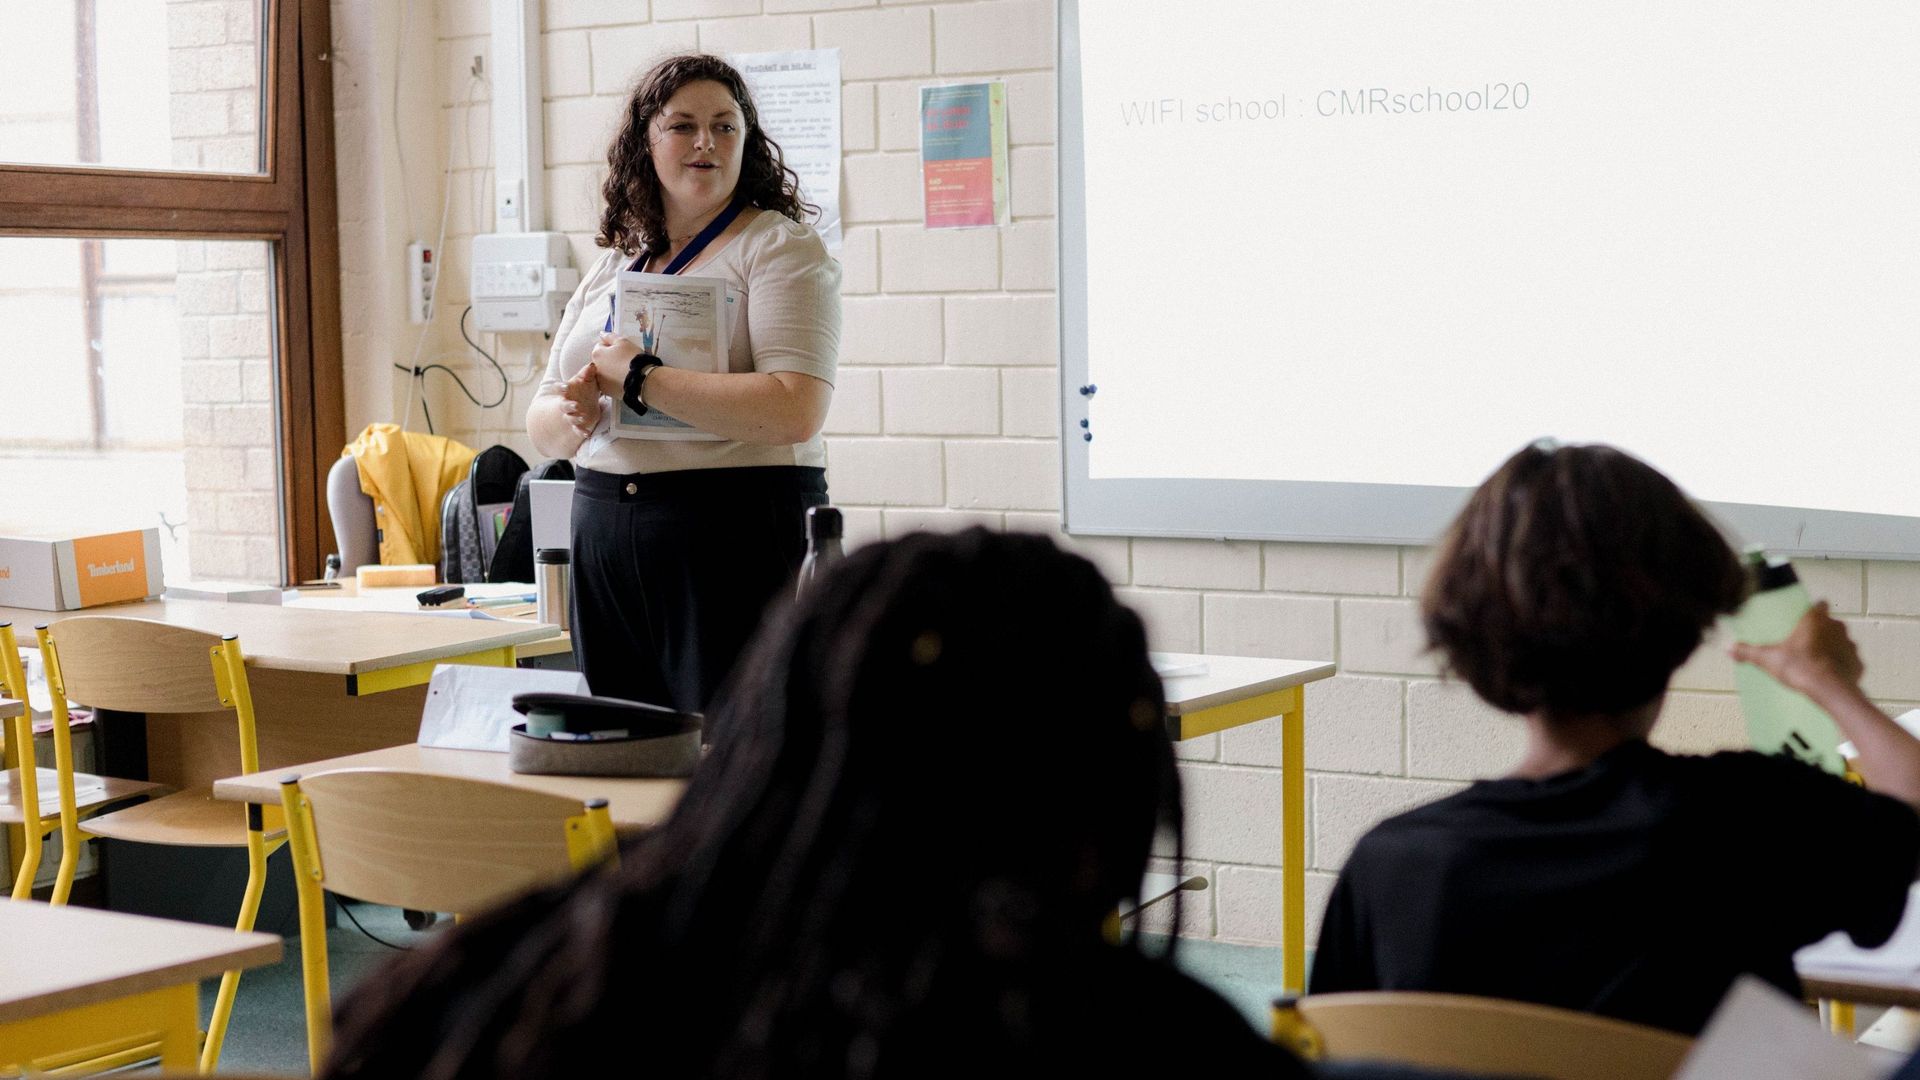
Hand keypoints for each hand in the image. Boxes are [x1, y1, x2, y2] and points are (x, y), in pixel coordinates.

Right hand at [560, 362, 600, 440]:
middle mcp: (566, 404)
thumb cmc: (582, 389)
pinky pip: (577, 430)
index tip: (564, 387)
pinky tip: (587, 434)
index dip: (560, 388)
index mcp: (567, 392)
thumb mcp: (585, 380)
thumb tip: (592, 365)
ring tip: (582, 418)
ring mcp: (570, 415)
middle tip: (576, 405)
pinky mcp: (576, 425)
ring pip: (570, 418)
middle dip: (568, 406)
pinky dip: (581, 432)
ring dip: (575, 419)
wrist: (582, 405)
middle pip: (563, 405)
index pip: (560, 389)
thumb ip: (587, 373)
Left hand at [591, 333, 642, 397]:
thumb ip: (610, 336)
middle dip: (610, 359)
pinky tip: (625, 379)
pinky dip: (615, 381)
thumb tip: (601, 333)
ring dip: (612, 370)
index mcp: (597, 354)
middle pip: (602, 360)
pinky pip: (610, 383)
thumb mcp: (623, 341)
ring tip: (626, 370)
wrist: (641, 379)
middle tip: (625, 360)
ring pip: (605, 372)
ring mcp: (600, 381)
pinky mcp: (608, 391)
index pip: (601, 345)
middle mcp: (595, 368)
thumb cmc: (632, 357)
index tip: (622, 350)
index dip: (612, 346)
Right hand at [1729, 602, 1865, 699]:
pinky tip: (1830, 675)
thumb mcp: (1767, 659)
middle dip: (1821, 630)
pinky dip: (1842, 666)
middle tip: (1805, 643)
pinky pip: (1850, 661)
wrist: (1830, 692)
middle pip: (1831, 623)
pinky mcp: (1859, 663)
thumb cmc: (1799, 667)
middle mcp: (1837, 627)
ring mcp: (1851, 645)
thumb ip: (1748, 651)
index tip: (1805, 618)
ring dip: (1833, 648)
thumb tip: (1728, 648)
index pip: (1820, 604)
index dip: (1813, 610)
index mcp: (1815, 620)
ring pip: (1842, 641)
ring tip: (1817, 662)